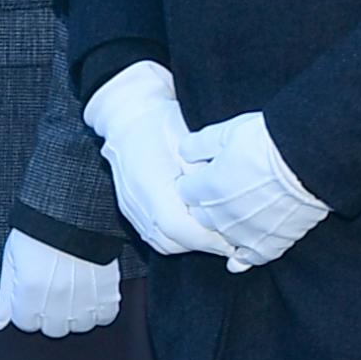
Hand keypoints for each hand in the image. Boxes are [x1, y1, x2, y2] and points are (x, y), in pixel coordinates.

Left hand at [0, 231, 124, 336]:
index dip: (26, 310)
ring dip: (75, 314)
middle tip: (52, 294)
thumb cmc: (38, 232)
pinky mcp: (107, 289)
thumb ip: (6, 297)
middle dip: (49, 315)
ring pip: (79, 326)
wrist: (72, 210)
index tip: (31, 297)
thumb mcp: (12, 260)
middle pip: (53, 329)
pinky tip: (92, 296)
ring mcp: (84, 296)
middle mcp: (57, 298)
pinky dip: (100, 310)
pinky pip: (106, 316)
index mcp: (30, 291)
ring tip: (73, 294)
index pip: (25, 323)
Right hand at [83, 61, 232, 261]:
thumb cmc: (159, 125)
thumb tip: (226, 203)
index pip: (180, 229)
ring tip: (211, 230)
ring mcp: (132, 210)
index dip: (209, 239)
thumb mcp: (189, 147)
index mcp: (151, 189)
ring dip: (188, 242)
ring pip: (163, 242)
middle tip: (229, 236)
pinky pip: (155, 235)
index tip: (233, 238)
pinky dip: (175, 236)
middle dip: (203, 244)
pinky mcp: (132, 210)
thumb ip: (204, 179)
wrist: (127, 115)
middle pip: (172, 242)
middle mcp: (138, 205)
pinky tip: (191, 223)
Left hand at [180, 114, 327, 266]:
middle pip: (200, 215)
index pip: (185, 191)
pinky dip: (245, 256)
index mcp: (206, 189)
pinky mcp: (269, 244)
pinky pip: (251, 258)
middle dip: (206, 204)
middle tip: (224, 189)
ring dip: (227, 224)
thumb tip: (184, 151)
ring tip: (240, 210)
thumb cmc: (268, 143)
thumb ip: (199, 145)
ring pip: (223, 235)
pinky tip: (241, 256)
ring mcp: (243, 233)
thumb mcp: (227, 132)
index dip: (193, 180)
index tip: (203, 173)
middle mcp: (220, 216)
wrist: (307, 162)